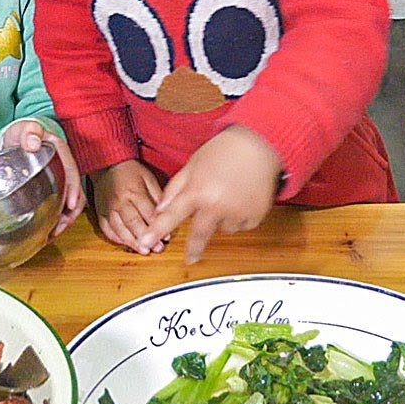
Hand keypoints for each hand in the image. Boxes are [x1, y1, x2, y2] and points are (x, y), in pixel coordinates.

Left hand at [1, 121, 84, 234]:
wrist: (16, 140)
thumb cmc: (21, 135)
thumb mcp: (23, 129)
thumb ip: (28, 131)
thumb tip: (34, 143)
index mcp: (60, 151)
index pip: (71, 170)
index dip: (73, 188)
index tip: (70, 204)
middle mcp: (65, 165)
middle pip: (76, 190)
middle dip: (72, 211)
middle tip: (61, 226)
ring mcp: (62, 178)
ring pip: (72, 200)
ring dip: (66, 218)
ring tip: (55, 232)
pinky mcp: (55, 188)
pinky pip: (62, 204)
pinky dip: (59, 218)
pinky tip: (50, 229)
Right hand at [89, 160, 167, 254]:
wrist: (107, 164)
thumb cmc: (131, 171)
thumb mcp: (148, 178)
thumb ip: (157, 196)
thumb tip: (167, 214)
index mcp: (134, 192)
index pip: (148, 212)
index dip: (158, 226)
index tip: (166, 237)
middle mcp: (120, 202)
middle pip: (133, 223)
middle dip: (146, 238)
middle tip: (157, 249)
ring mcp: (108, 209)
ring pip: (119, 229)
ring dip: (132, 242)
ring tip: (143, 251)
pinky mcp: (100, 213)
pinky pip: (106, 229)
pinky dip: (116, 239)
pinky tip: (126, 244)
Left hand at [138, 125, 281, 263]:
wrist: (260, 144)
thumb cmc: (224, 150)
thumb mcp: (192, 165)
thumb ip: (174, 189)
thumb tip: (160, 210)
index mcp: (198, 190)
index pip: (171, 215)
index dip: (156, 230)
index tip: (144, 242)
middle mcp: (217, 205)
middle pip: (200, 235)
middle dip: (193, 249)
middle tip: (190, 259)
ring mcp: (237, 212)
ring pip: (222, 228)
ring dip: (220, 219)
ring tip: (227, 195)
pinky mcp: (254, 216)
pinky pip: (240, 225)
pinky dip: (238, 217)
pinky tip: (241, 198)